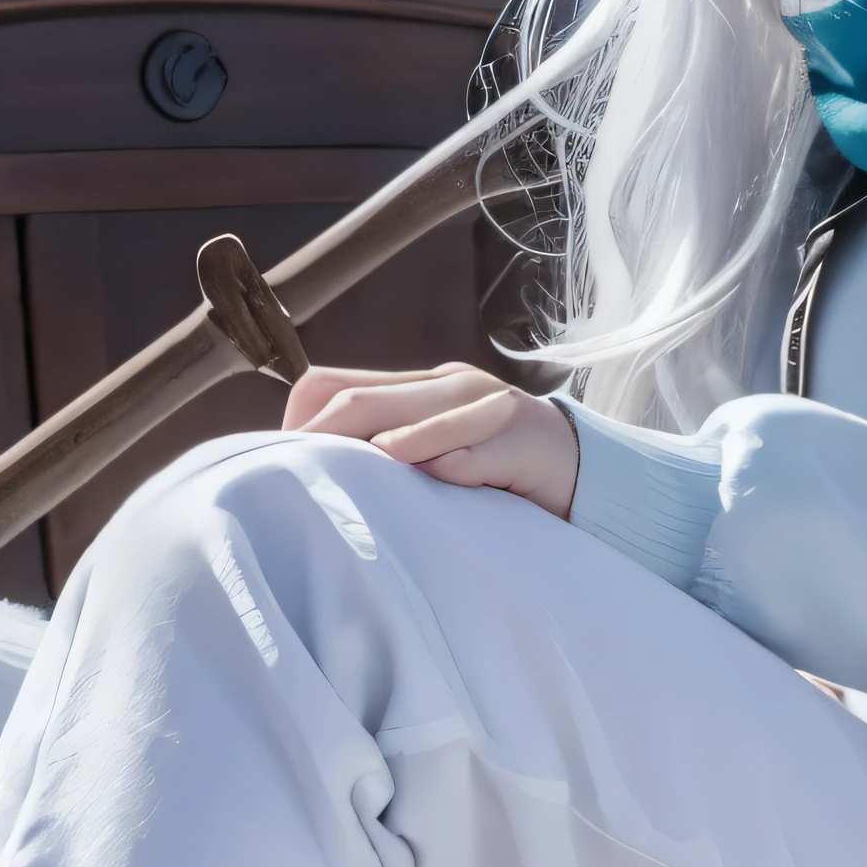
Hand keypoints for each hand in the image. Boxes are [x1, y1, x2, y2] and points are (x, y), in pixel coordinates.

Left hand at [282, 363, 578, 519]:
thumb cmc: (496, 468)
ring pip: (423, 418)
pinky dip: (452, 466)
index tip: (282, 463)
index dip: (300, 422)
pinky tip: (438, 482)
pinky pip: (478, 451)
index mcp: (419, 387)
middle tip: (297, 478)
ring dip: (388, 448)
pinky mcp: (523, 442)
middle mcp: (449, 387)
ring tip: (357, 474)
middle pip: (364, 400)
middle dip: (323, 438)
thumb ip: (387, 449)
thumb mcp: (438, 448)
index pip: (335, 384)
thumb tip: (314, 470)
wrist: (584, 469)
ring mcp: (488, 409)